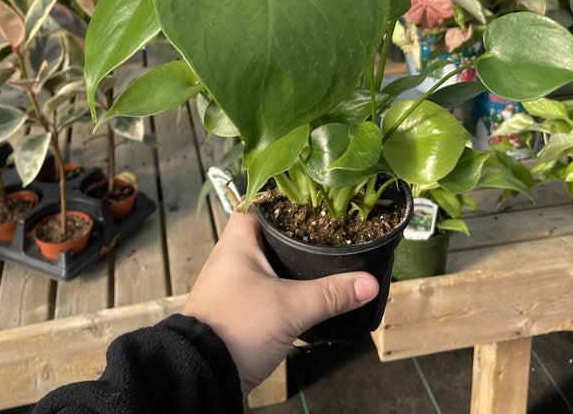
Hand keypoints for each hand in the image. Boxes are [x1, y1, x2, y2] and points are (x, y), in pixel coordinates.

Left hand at [183, 210, 378, 393]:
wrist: (204, 374)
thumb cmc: (237, 327)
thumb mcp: (291, 307)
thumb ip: (331, 293)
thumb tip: (368, 282)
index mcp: (237, 243)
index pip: (256, 205)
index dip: (280, 199)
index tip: (307, 199)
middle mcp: (230, 259)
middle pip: (264, 233)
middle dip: (292, 232)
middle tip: (321, 229)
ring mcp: (231, 285)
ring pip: (264, 262)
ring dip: (287, 262)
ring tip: (318, 258)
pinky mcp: (236, 309)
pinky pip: (262, 287)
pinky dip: (281, 286)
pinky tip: (301, 293)